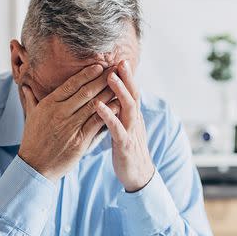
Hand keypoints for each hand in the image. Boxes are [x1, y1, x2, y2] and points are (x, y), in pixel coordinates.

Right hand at [18, 64, 117, 181]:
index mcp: (49, 105)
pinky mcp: (79, 141)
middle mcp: (59, 113)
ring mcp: (70, 127)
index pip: (71, 84)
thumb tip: (25, 86)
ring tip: (120, 83)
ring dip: (108, 93)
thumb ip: (32, 99)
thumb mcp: (31, 117)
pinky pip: (97, 123)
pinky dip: (109, 113)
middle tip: (115, 69)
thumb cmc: (34, 141)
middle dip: (102, 79)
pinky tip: (118, 105)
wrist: (35, 166)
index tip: (99, 65)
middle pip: (85, 92)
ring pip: (93, 105)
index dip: (86, 74)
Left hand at [95, 60, 154, 192]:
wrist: (137, 175)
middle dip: (127, 77)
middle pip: (132, 95)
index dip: (127, 77)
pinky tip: (99, 106)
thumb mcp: (125, 128)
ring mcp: (131, 132)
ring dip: (120, 91)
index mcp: (133, 117)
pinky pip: (117, 128)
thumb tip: (115, 97)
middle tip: (119, 61)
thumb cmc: (127, 150)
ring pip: (128, 108)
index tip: (119, 59)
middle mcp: (134, 121)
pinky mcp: (124, 145)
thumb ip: (121, 113)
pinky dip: (108, 116)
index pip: (131, 92)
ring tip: (110, 77)